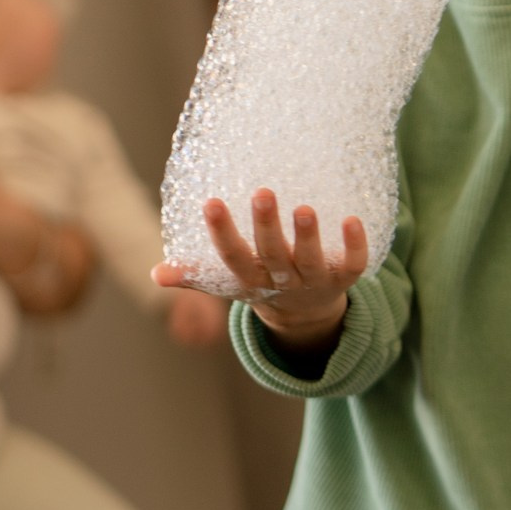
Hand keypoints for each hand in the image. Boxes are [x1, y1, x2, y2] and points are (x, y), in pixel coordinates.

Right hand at [150, 190, 368, 354]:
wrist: (304, 316)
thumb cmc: (261, 283)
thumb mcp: (229, 283)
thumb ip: (195, 275)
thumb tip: (155, 274)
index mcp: (251, 279)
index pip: (233, 257)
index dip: (223, 233)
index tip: (211, 202)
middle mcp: (282, 281)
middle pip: (273, 255)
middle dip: (267, 227)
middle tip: (263, 193)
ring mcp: (313, 281)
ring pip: (311, 261)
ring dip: (308, 236)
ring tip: (304, 208)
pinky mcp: (343, 278)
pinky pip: (353, 265)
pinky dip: (355, 245)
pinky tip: (353, 220)